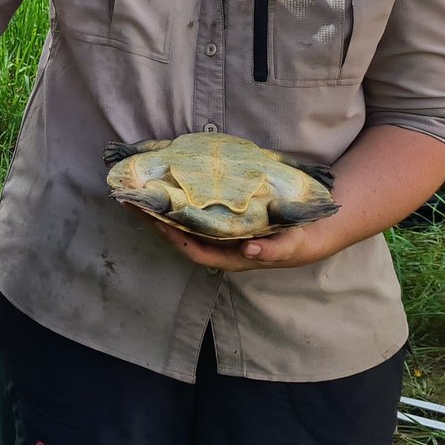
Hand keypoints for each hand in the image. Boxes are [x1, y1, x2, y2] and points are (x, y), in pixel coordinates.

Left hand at [125, 205, 330, 270]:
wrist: (313, 229)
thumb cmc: (300, 241)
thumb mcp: (291, 247)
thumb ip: (272, 251)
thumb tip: (248, 251)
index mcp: (232, 257)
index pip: (196, 251)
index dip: (175, 238)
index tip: (157, 221)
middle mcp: (220, 247)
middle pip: (180, 237)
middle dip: (155, 222)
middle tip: (131, 201)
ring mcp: (219, 233)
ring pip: (182, 224)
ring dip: (159, 211)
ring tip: (136, 194)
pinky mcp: (222, 219)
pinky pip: (193, 212)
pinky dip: (176, 202)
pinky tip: (163, 187)